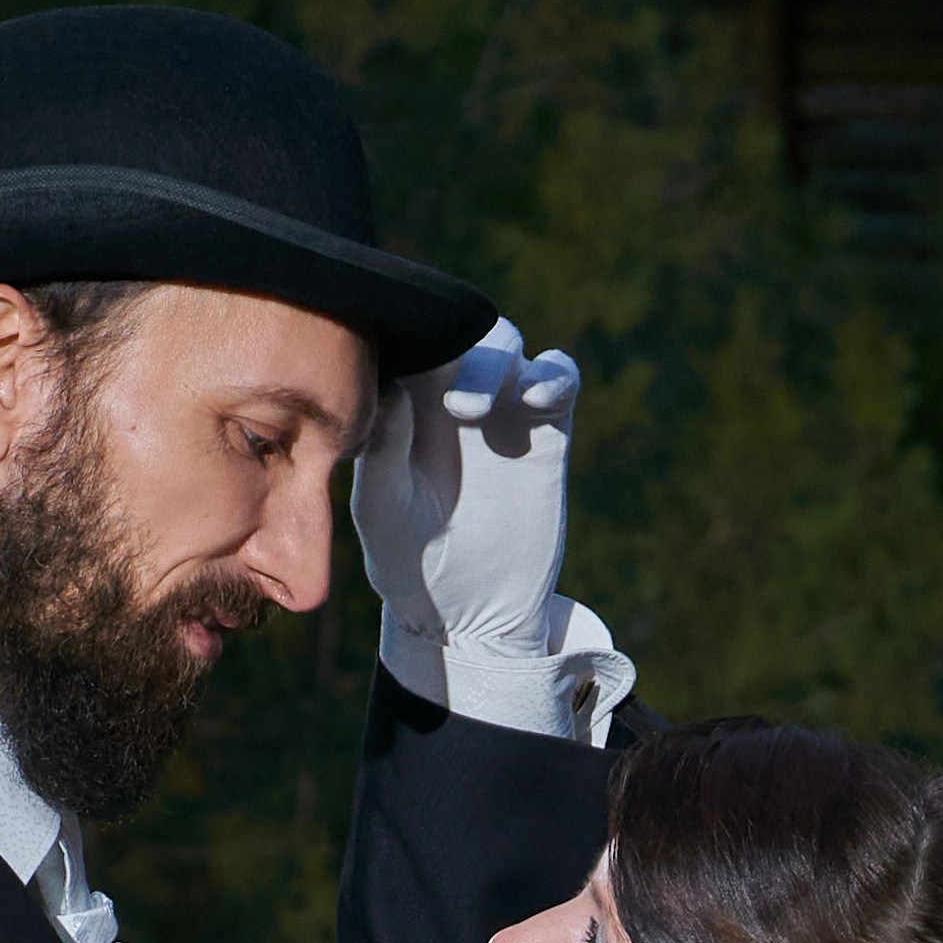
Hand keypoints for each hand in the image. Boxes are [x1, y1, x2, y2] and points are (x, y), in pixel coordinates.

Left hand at [353, 315, 581, 659]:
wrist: (469, 613)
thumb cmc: (412, 566)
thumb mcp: (382, 516)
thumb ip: (383, 454)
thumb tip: (394, 390)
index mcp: (406, 403)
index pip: (406, 340)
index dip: (404, 333)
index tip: (394, 354)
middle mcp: (453, 393)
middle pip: (458, 329)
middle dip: (451, 347)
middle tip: (440, 403)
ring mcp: (503, 409)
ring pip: (506, 344)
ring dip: (492, 364)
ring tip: (472, 414)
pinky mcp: (547, 431)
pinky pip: (560, 377)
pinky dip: (553, 375)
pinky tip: (537, 401)